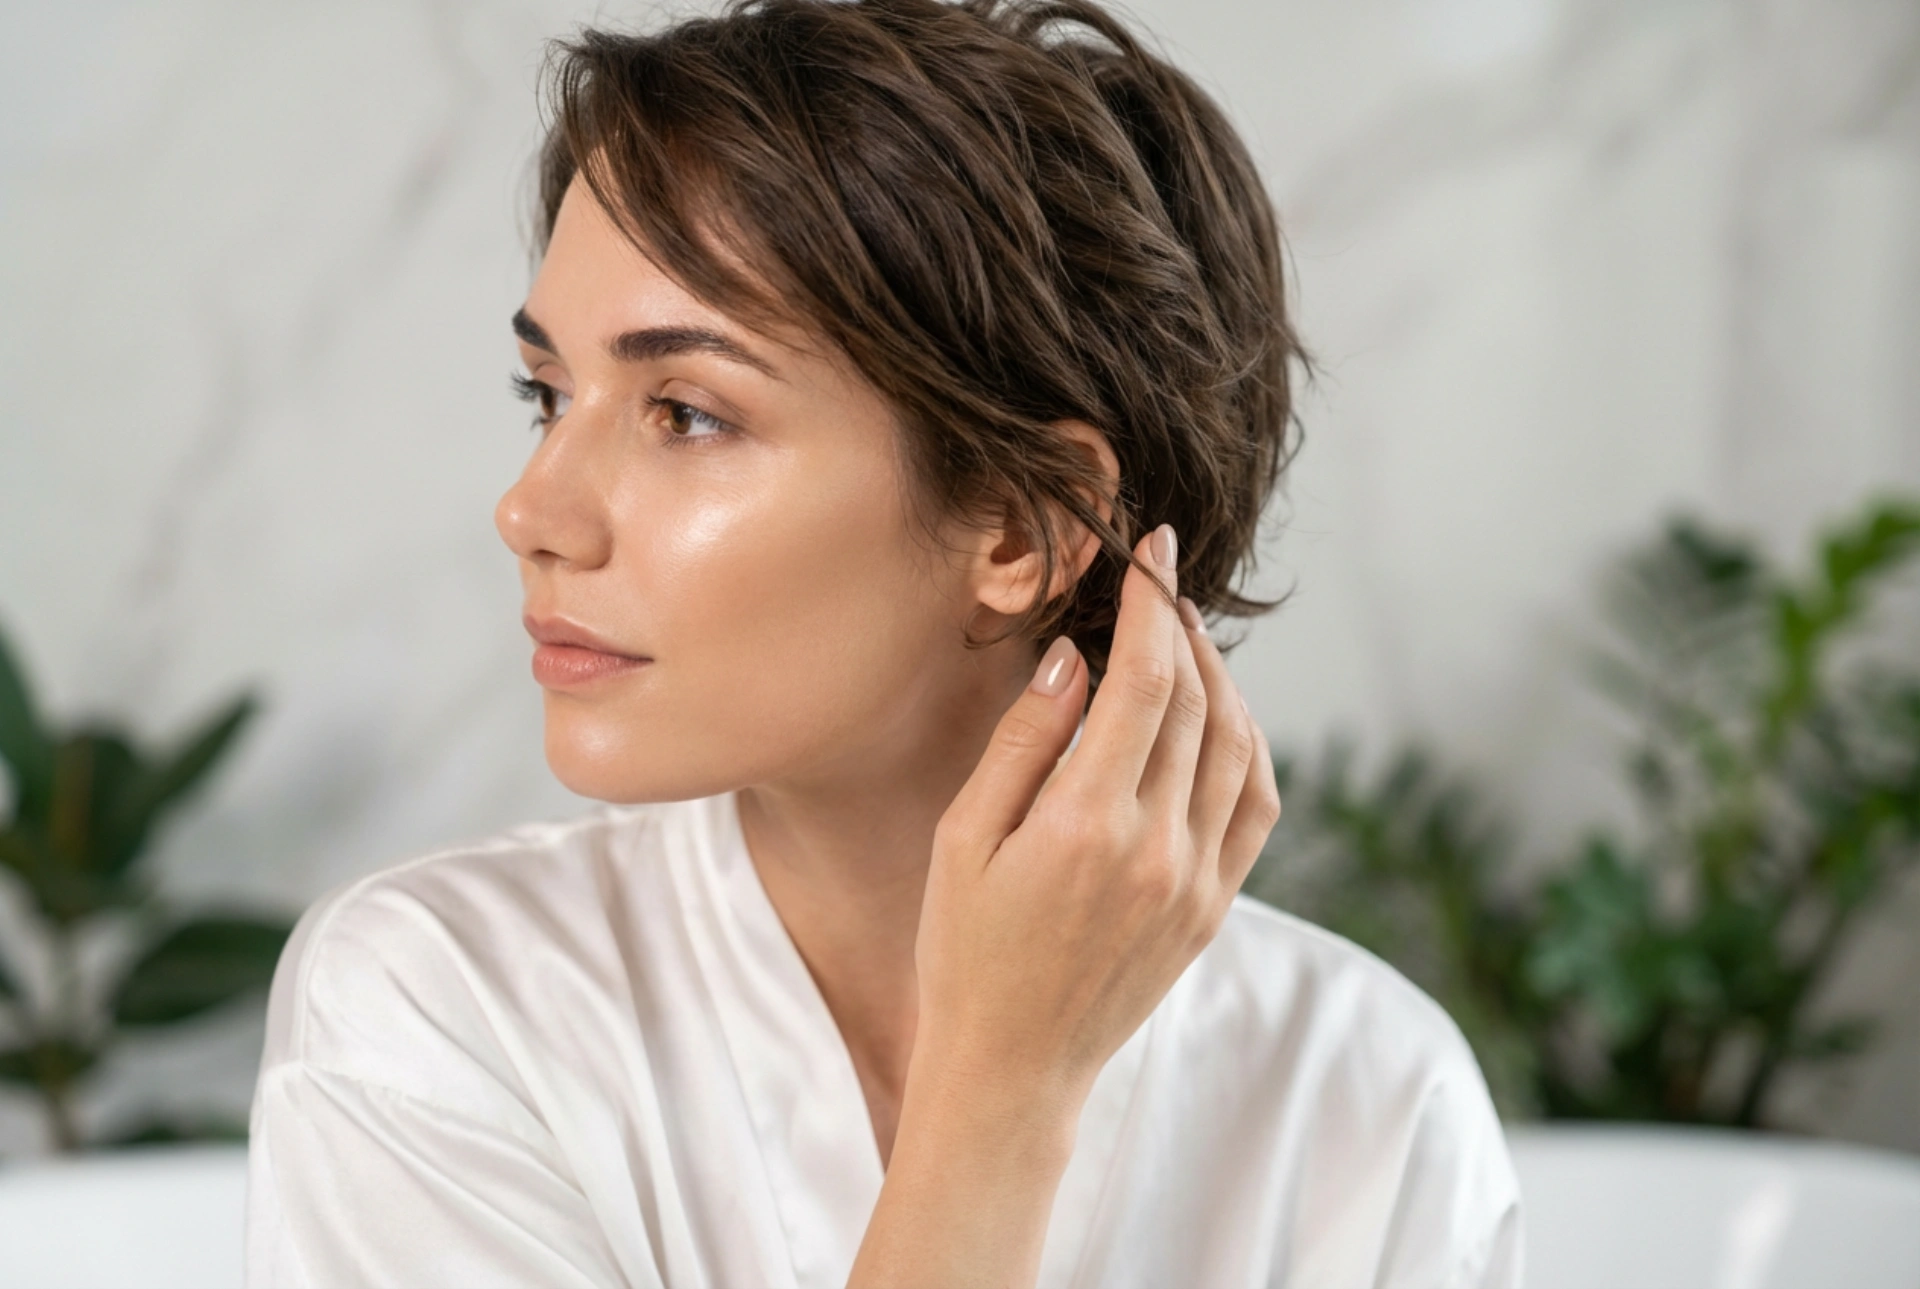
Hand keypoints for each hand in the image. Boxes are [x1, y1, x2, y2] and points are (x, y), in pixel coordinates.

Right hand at [913, 522, 1281, 1107]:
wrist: (1013, 1065)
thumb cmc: (965, 950)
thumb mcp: (963, 840)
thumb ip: (1024, 745)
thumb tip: (1074, 663)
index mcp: (1086, 826)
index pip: (1145, 682)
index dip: (1153, 603)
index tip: (1150, 549)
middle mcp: (1158, 850)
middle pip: (1196, 702)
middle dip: (1181, 626)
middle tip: (1159, 581)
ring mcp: (1197, 882)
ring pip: (1240, 746)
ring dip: (1220, 678)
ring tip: (1185, 639)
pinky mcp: (1214, 908)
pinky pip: (1257, 804)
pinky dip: (1249, 745)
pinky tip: (1219, 715)